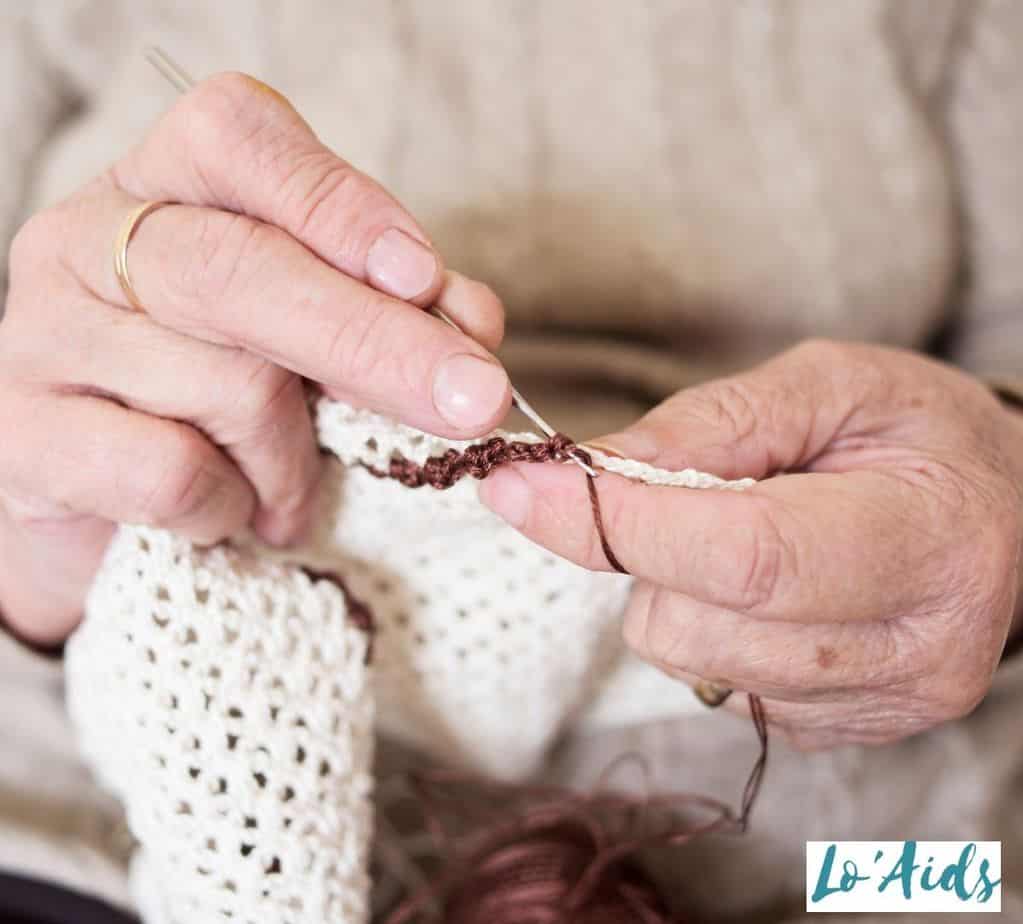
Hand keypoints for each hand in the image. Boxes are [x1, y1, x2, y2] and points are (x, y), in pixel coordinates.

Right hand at [0, 72, 509, 644]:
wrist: (104, 503)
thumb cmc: (223, 400)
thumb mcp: (310, 336)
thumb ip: (388, 309)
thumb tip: (470, 317)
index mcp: (164, 185)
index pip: (238, 139)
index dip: (339, 205)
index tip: (425, 278)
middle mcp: (89, 239)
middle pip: (243, 271)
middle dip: (378, 346)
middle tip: (473, 402)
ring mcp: (43, 334)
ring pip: (226, 385)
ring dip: (294, 461)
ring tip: (294, 493)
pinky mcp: (21, 436)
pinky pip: (169, 473)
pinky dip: (229, 507)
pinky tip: (230, 513)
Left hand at [480, 340, 1022, 748]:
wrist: (1002, 516)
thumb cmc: (918, 435)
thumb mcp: (835, 384)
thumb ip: (716, 421)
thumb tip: (597, 467)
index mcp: (927, 543)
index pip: (744, 555)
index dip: (618, 522)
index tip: (520, 483)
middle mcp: (909, 650)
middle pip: (698, 624)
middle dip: (645, 552)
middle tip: (686, 491)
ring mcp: (875, 709)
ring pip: (689, 664)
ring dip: (672, 591)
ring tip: (737, 532)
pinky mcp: (837, 734)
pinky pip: (711, 689)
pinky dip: (705, 628)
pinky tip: (760, 589)